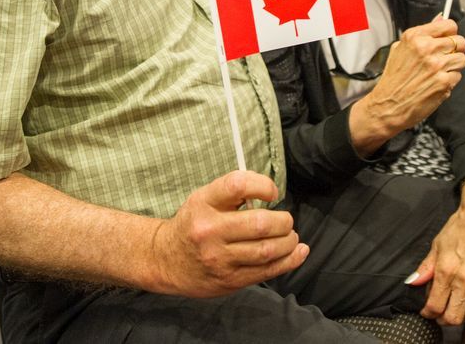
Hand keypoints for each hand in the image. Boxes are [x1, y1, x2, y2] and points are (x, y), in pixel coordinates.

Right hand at [150, 171, 308, 297]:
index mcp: (203, 203)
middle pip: (260, 223)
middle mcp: (210, 231)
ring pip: (267, 250)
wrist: (165, 260)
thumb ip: (231, 194)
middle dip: (283, 221)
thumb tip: (269, 192)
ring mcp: (219, 258)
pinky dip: (289, 261)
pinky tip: (298, 252)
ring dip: (288, 241)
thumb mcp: (203, 199)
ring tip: (290, 236)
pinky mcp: (229, 280)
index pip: (237, 185)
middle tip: (286, 220)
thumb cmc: (192, 223)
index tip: (272, 192)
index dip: (262, 185)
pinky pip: (266, 271)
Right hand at [349, 18, 464, 154]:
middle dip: (455, 50)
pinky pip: (458, 76)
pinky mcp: (444, 82)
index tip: (448, 39)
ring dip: (454, 66)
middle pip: (459, 41)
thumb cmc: (393, 79)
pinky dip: (450, 81)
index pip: (448, 25)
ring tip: (439, 72)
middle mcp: (426, 48)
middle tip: (444, 58)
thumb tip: (440, 18)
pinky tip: (436, 83)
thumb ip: (422, 34)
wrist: (387, 106)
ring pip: (462, 59)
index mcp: (415, 37)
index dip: (451, 33)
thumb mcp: (400, 49)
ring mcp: (436, 65)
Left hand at [408, 182, 464, 324]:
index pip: (435, 306)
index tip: (426, 311)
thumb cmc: (459, 226)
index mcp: (446, 270)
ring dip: (460, 315)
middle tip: (438, 314)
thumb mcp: (437, 244)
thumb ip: (426, 267)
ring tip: (454, 308)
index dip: (428, 313)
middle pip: (453, 317)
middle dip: (443, 319)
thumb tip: (413, 283)